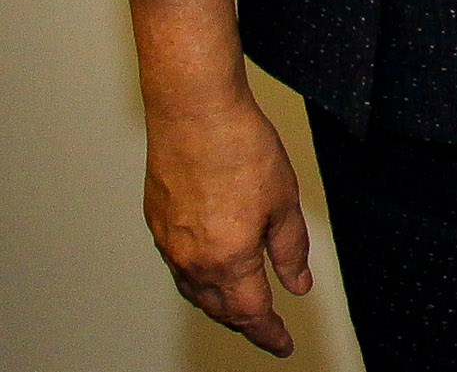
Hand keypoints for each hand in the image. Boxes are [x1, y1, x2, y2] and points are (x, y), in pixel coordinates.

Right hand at [141, 89, 310, 355]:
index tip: (283, 344)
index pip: (251, 313)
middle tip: (268, 326)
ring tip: (242, 304)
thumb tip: (297, 284)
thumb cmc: (241, 149)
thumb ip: (290, 250)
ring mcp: (169, 243)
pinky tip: (212, 268)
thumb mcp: (284, 202)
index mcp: (228, 258)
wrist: (194, 114)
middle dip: (246, 321)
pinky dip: (199, 278)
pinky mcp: (157, 223)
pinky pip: (179, 266)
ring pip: (195, 291)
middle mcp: (192, 259)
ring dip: (220, 303)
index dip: (269, 333)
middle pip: (220, 308)